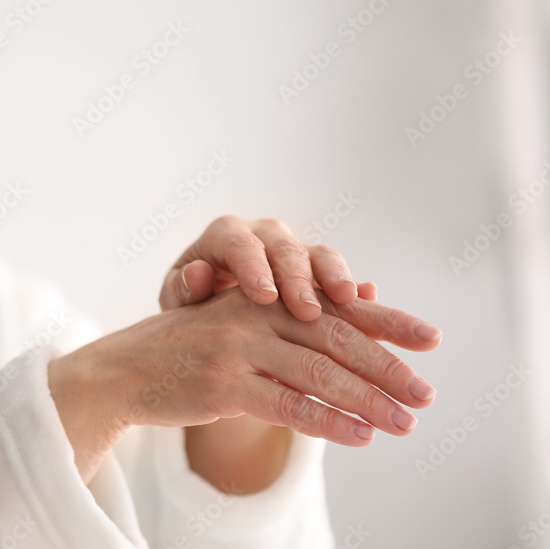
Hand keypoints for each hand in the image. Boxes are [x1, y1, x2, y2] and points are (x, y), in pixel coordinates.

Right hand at [48, 286, 440, 481]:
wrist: (124, 370)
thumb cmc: (189, 351)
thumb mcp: (239, 326)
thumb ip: (291, 325)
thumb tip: (356, 321)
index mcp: (264, 297)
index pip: (337, 309)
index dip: (386, 322)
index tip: (430, 340)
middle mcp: (254, 314)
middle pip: (336, 340)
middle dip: (387, 368)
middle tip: (426, 394)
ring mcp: (238, 348)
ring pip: (318, 374)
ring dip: (368, 401)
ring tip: (405, 423)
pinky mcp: (222, 383)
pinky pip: (286, 405)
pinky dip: (327, 422)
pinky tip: (359, 435)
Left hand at [159, 216, 374, 321]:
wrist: (213, 313)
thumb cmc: (192, 303)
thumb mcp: (179, 299)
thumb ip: (183, 289)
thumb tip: (195, 273)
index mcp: (226, 236)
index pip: (239, 243)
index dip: (254, 267)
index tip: (263, 295)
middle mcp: (264, 237)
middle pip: (284, 248)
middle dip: (297, 277)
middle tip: (306, 309)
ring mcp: (296, 253)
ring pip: (320, 256)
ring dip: (334, 277)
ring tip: (346, 299)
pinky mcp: (321, 274)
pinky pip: (342, 277)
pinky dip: (357, 291)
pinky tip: (371, 304)